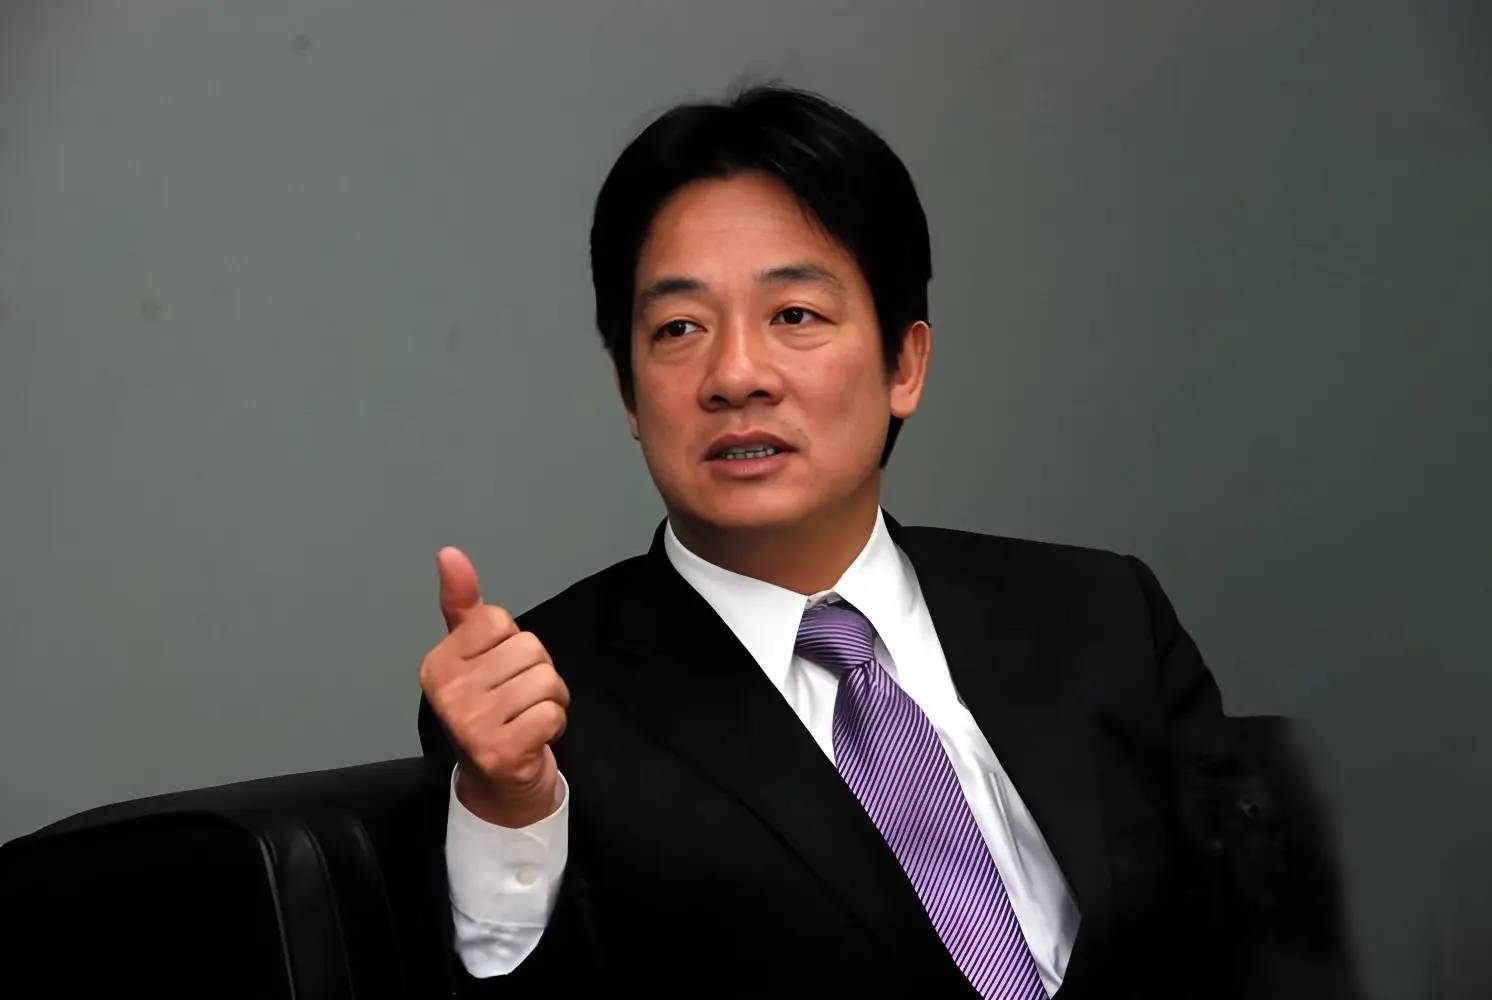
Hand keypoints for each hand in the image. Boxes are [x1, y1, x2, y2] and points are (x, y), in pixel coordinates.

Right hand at [420, 546, 568, 827]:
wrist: (497, 784)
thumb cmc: (489, 712)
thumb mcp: (472, 655)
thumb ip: (464, 605)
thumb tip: (449, 553)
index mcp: (437, 664)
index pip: (498, 620)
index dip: (512, 644)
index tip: (501, 673)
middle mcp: (446, 693)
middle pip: (529, 648)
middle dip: (537, 673)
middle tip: (518, 701)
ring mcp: (471, 724)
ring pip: (546, 679)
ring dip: (550, 700)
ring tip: (528, 719)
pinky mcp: (500, 751)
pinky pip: (552, 712)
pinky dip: (555, 724)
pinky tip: (534, 738)